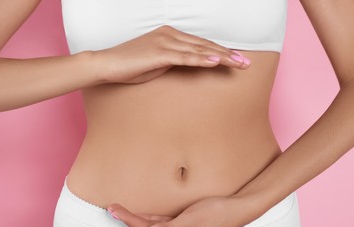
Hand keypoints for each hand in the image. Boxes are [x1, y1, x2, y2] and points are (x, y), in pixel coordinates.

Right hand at [92, 25, 250, 83]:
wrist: (107, 65)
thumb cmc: (130, 65)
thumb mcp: (158, 62)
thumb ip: (175, 60)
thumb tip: (189, 63)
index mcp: (171, 35)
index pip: (201, 44)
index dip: (220, 52)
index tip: (236, 60)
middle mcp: (170, 35)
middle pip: (205, 45)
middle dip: (228, 55)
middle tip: (246, 63)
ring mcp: (165, 42)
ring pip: (200, 50)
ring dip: (221, 57)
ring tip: (239, 64)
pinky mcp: (159, 53)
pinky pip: (185, 57)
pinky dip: (202, 59)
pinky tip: (216, 62)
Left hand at [107, 196, 257, 226]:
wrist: (239, 209)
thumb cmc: (218, 212)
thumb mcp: (193, 219)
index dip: (128, 219)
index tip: (114, 209)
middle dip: (128, 220)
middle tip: (112, 208)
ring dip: (137, 220)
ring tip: (122, 211)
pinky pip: (162, 226)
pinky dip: (151, 219)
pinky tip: (144, 215)